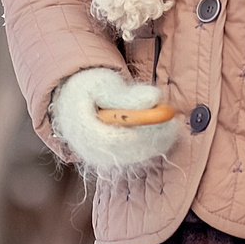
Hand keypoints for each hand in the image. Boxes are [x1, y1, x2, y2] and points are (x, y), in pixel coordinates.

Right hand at [49, 67, 179, 177]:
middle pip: (129, 151)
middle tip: (174, 123)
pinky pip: (133, 156)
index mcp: (83, 131)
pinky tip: (162, 133)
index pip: (118, 139)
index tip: (166, 118)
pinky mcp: (109, 160)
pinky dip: (150, 146)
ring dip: (156, 142)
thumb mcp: (102, 84)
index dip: (145, 130)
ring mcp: (100, 158)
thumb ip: (126, 94)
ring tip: (170, 126)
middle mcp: (90, 151)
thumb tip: (154, 98)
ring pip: (134, 156)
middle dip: (155, 137)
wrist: (70, 100)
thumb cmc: (87, 88)